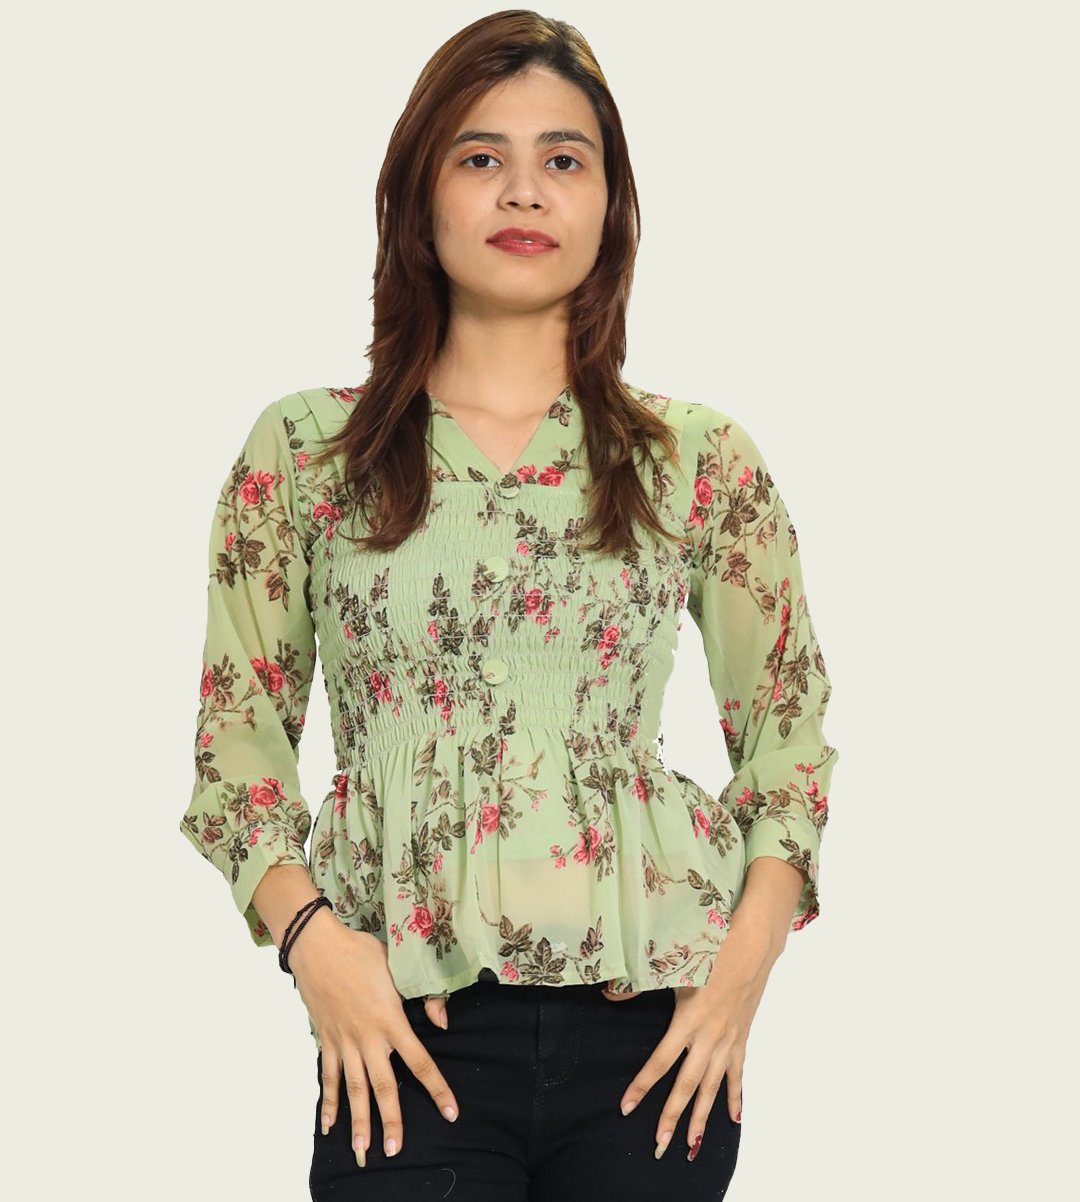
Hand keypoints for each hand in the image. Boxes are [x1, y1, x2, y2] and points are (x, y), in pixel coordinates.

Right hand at [288, 921, 460, 1165]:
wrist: (317, 946)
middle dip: (391, 1119)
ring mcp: (344, 1041)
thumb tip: (442, 1018)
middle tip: (394, 1149)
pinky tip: (328, 1124)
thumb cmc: (360, 951)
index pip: (420, 1061)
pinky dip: (328, 1100)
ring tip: (362, 1149)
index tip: (450, 1112)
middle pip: (383, 1085)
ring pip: (353, 1088)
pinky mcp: (326, 1039)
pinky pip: (329, 1076)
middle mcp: (368, 1037)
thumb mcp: (397, 966)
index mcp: (390, 1020)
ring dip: (358, 1120)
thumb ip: (422, 995)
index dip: (437, 1089)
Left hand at [617, 924, 778, 1160]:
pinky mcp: (741, 1038)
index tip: (627, 1107)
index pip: (660, 1062)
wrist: (752, 945)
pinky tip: (733, 1119)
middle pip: (687, 1085)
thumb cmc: (710, 950)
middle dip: (672, 1116)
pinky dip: (735, 1098)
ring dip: (702, 1117)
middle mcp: (708, 1038)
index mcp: (687, 1021)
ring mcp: (728, 1041)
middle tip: (661, 1143)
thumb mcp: (672, 966)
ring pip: (712, 1087)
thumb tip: (609, 995)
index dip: (642, 1086)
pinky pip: (737, 1074)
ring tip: (692, 1144)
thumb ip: (638, 985)